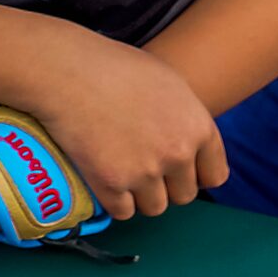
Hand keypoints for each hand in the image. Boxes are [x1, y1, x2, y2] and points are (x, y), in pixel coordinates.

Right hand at [7, 30, 227, 223]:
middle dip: (163, 185)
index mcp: (198, 127)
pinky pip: (122, 210)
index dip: (193, 174)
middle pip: (183, 195)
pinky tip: (100, 180)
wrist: (64, 70)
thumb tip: (184, 135)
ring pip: (154, 207)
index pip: (214, 175)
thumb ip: (184, 115)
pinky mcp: (111, 181)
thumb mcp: (166, 81)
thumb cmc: (110, 66)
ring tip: (118, 174)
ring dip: (138, 196)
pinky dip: (111, 200)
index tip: (174, 169)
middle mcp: (178, 153)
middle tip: (138, 167)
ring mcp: (145, 170)